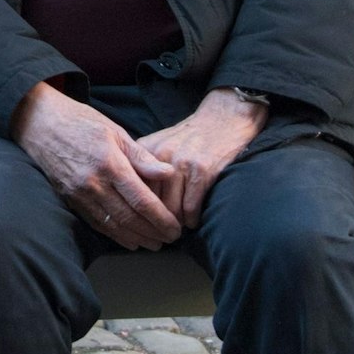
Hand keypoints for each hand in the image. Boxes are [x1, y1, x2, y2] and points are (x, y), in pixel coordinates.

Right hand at [11, 82, 182, 249]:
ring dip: (136, 238)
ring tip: (154, 243)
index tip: (175, 228)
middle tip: (170, 240)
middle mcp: (93, 183)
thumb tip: (168, 173)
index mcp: (110, 164)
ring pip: (113, 225)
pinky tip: (129, 240)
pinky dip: (115, 235)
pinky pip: (96, 223)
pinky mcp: (69, 199)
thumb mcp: (115, 132)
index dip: (161, 219)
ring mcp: (79, 194)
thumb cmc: (81, 123)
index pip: (141, 200)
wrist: (40, 124)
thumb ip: (141, 156)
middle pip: (129, 218)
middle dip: (153, 233)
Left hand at [136, 88, 268, 228]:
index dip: (135, 210)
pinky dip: (192, 219)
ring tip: (175, 231)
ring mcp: (181, 164)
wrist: (223, 119)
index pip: (133, 188)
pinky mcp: (202, 171)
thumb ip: (144, 166)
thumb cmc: (190, 136)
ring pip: (171, 208)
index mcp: (145, 151)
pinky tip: (193, 222)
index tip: (138, 224)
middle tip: (159, 235)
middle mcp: (160, 157)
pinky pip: (191, 207)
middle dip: (154, 222)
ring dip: (174, 224)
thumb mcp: (160, 143)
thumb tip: (130, 197)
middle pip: (150, 202)